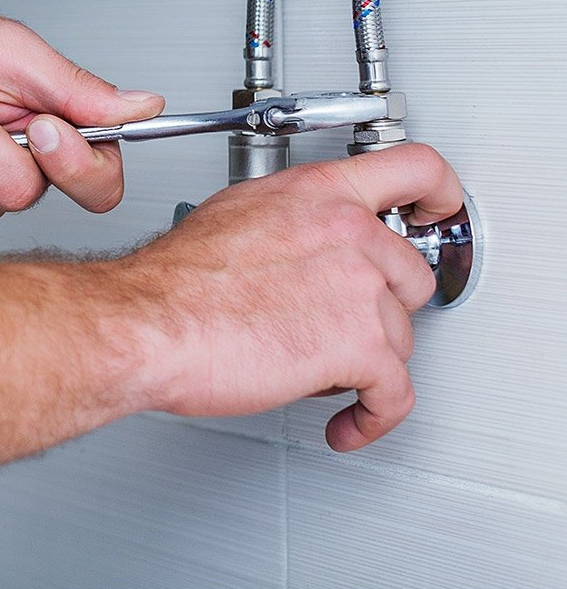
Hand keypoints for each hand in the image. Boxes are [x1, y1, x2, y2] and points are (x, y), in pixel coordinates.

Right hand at [120, 142, 462, 450]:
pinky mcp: (359, 348)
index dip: (439, 195)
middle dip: (381, 307)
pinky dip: (373, 417)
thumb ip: (288, 216)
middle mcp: (347, 230)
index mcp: (316, 191)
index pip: (414, 169)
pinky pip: (393, 395)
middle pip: (412, 274)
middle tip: (347, 321)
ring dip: (365, 362)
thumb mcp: (234, 212)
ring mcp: (359, 287)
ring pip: (400, 338)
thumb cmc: (175, 278)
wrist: (150, 321)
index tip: (438, 212)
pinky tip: (349, 419)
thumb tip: (300, 233)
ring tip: (321, 369)